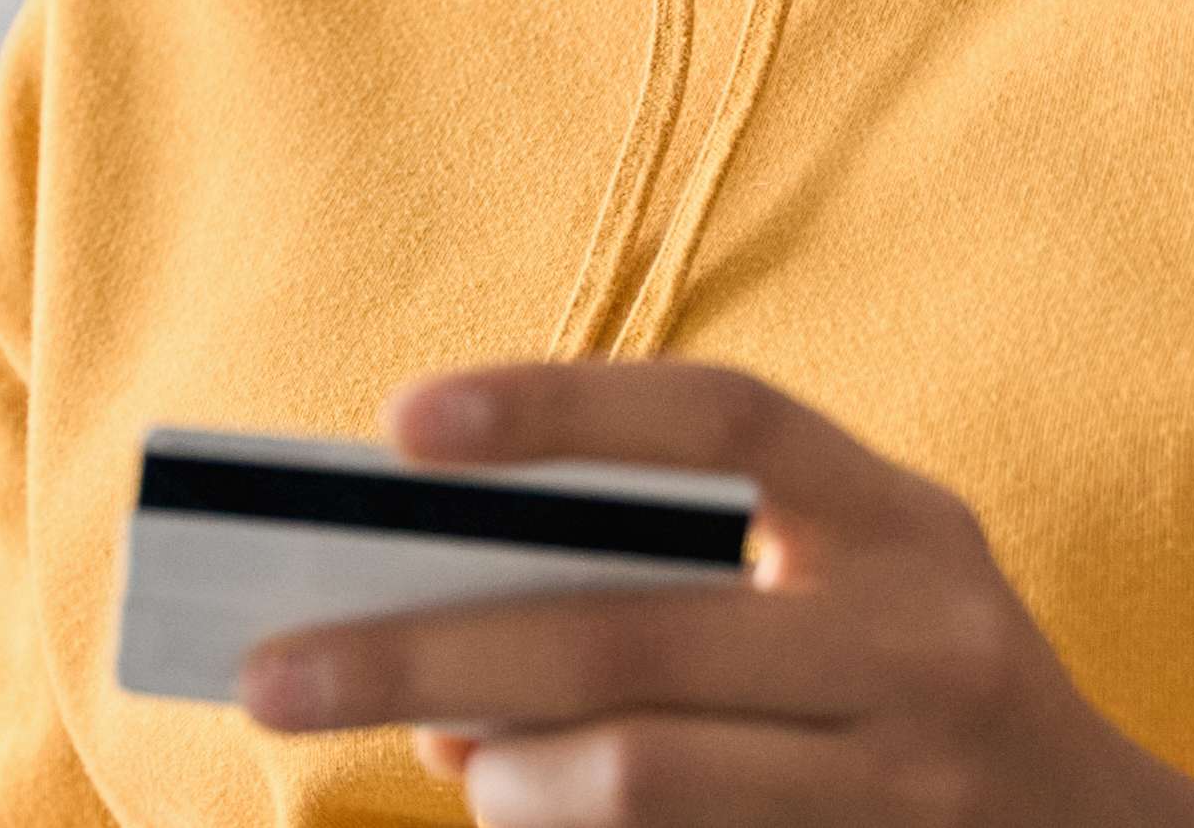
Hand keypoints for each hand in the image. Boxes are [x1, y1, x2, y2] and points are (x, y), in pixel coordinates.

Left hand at [237, 363, 1193, 827]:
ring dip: (507, 783)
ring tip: (462, 766)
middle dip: (420, 657)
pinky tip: (532, 815)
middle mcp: (923, 643)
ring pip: (635, 782)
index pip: (721, 421)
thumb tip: (435, 633)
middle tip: (270, 674)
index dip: (560, 406)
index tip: (399, 427)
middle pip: (629, 641)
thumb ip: (678, 576)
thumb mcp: (847, 593)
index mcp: (900, 522)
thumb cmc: (923, 691)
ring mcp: (911, 787)